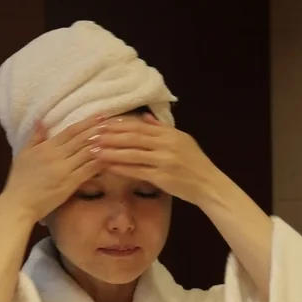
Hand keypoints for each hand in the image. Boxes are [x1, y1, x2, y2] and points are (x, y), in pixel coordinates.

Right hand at [0, 113, 109, 221]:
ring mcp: (64, 170)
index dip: (86, 123)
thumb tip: (41, 119)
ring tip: (116, 137)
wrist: (19, 203)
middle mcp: (57, 156)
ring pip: (87, 154)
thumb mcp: (24, 154)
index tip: (99, 116)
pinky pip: (87, 171)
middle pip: (82, 140)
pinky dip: (99, 164)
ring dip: (102, 145)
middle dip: (98, 130)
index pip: (70, 131)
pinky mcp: (70, 184)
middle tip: (113, 122)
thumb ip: (35, 137)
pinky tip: (110, 159)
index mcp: (46, 147)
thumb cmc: (20, 179)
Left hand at [94, 114, 226, 206]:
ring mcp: (164, 161)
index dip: (120, 125)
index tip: (102, 124)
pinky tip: (108, 166)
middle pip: (133, 138)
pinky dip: (121, 168)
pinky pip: (137, 171)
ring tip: (94, 150)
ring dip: (111, 152)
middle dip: (111, 136)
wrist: (208, 184)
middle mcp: (166, 145)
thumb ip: (161, 129)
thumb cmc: (195, 163)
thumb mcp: (182, 140)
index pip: (140, 126)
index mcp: (170, 134)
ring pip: (132, 154)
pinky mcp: (161, 178)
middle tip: (92, 135)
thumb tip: (143, 117)